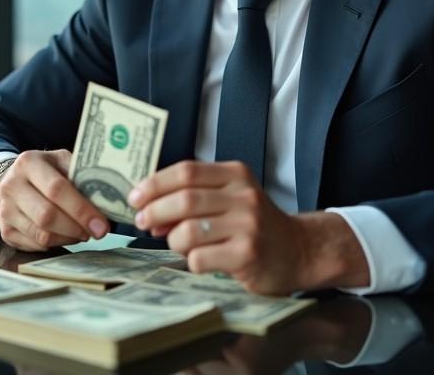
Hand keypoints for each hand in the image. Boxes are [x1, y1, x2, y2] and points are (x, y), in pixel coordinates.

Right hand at [0, 149, 109, 250]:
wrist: (13, 180)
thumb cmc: (46, 172)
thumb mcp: (61, 162)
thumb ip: (82, 175)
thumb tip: (111, 198)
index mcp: (29, 163)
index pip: (57, 189)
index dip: (81, 210)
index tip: (101, 224)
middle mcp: (12, 185)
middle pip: (46, 215)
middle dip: (76, 228)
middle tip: (96, 232)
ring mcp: (5, 209)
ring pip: (41, 234)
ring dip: (68, 238)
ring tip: (82, 232)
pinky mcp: (5, 230)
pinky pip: (35, 245)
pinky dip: (55, 244)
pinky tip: (65, 235)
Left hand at [128, 160, 369, 293]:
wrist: (299, 250)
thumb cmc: (253, 224)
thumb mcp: (231, 197)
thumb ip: (195, 196)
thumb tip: (148, 207)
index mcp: (236, 174)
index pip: (186, 171)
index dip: (155, 184)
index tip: (135, 197)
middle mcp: (244, 196)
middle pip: (184, 199)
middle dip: (155, 211)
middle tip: (143, 222)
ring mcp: (248, 225)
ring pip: (188, 231)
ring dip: (173, 240)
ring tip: (178, 244)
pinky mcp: (248, 254)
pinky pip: (200, 258)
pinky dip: (191, 261)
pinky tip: (202, 260)